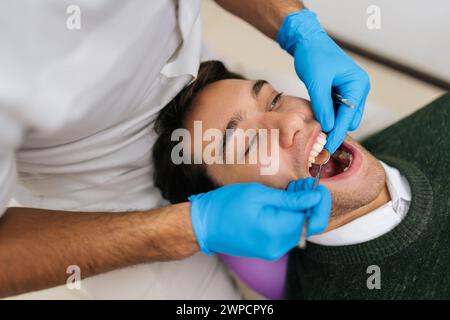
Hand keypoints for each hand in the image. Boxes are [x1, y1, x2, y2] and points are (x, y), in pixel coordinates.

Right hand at [188, 181, 329, 259]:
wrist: (203, 225)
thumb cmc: (226, 205)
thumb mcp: (258, 194)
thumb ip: (290, 198)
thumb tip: (315, 197)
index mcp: (276, 231)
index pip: (313, 219)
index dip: (320, 202)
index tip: (317, 186)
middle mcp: (278, 245)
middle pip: (308, 225)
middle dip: (310, 203)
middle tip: (303, 183)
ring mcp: (273, 249)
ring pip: (298, 228)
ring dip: (300, 209)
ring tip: (291, 189)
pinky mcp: (267, 248)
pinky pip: (286, 233)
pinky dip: (289, 217)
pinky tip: (282, 202)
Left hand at [278, 9, 369, 153]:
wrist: (308, 42)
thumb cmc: (314, 56)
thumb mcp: (317, 81)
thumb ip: (323, 105)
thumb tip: (328, 127)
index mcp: (358, 85)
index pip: (349, 116)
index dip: (338, 133)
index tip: (328, 149)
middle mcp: (357, 89)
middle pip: (349, 119)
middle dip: (336, 131)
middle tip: (319, 144)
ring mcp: (349, 92)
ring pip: (342, 117)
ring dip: (331, 124)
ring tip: (316, 135)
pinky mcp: (338, 93)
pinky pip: (335, 111)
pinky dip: (327, 117)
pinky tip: (317, 123)